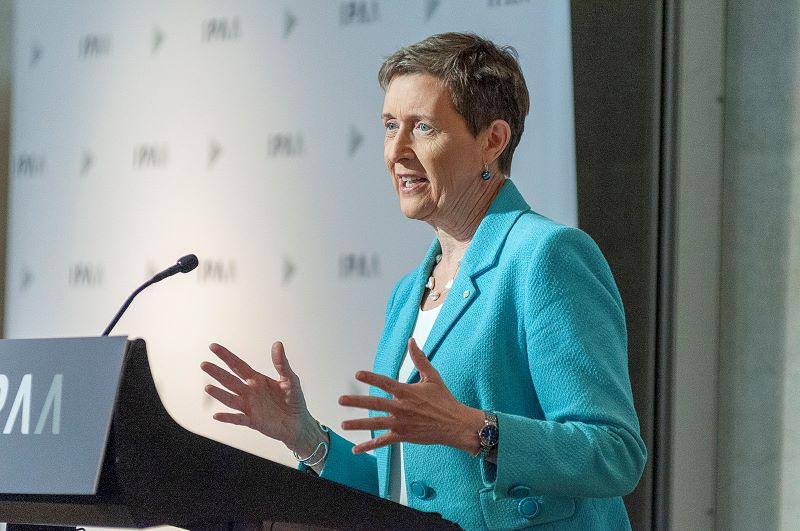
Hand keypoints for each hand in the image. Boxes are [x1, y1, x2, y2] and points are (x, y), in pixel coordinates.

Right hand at [201, 341, 315, 450]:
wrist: (299, 423)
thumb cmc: (294, 400)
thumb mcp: (290, 379)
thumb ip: (282, 363)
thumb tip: (277, 344)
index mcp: (257, 380)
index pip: (238, 365)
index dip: (226, 356)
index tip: (213, 347)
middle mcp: (250, 392)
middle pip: (230, 380)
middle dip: (217, 372)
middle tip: (204, 364)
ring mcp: (250, 407)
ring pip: (231, 399)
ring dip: (219, 394)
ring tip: (208, 388)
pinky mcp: (253, 421)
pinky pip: (238, 419)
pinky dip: (228, 418)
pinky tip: (218, 416)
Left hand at [339, 338, 484, 454]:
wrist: (455, 424)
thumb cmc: (444, 400)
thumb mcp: (432, 377)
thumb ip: (419, 359)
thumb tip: (412, 341)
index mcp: (407, 392)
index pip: (385, 383)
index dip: (371, 378)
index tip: (358, 375)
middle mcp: (402, 407)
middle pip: (375, 404)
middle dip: (357, 402)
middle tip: (341, 400)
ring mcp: (401, 423)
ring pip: (375, 423)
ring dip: (358, 424)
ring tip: (343, 424)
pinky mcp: (403, 436)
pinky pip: (383, 441)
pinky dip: (369, 445)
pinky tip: (356, 449)